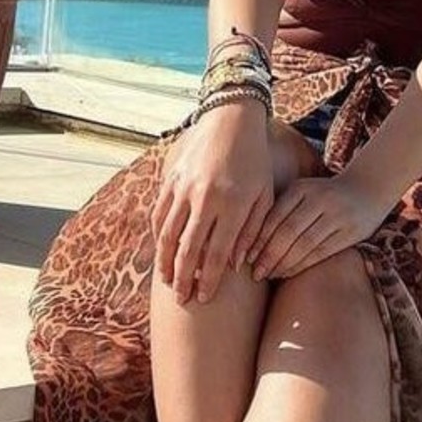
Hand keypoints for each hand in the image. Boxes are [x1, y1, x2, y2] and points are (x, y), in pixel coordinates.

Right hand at [153, 102, 272, 304]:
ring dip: (166, 262)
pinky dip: (158, 236)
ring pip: (167, 235)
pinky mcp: (171, 180)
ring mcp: (184, 189)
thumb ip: (252, 231)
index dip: (209, 280)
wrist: (230, 121)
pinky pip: (159, 214)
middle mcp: (204, 199)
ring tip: (167, 281)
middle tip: (182, 300)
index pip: (217, 254)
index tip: (205, 298)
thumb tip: (237, 265)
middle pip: (188, 250)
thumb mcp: (263, 195)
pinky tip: (161, 251)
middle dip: (184, 279)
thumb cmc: (254, 161)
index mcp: (232, 205)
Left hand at [246, 170, 388, 280]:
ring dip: (284, 264)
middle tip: (255, 273)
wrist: (368, 189)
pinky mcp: (350, 232)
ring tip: (269, 275)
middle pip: (288, 232)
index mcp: (302, 188)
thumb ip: (281, 208)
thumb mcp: (303, 191)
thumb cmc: (324, 195)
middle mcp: (320, 200)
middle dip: (269, 255)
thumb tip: (247, 239)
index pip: (275, 216)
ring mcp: (337, 216)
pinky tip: (287, 273)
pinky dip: (301, 265)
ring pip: (305, 245)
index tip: (246, 256)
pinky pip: (320, 253)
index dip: (259, 239)